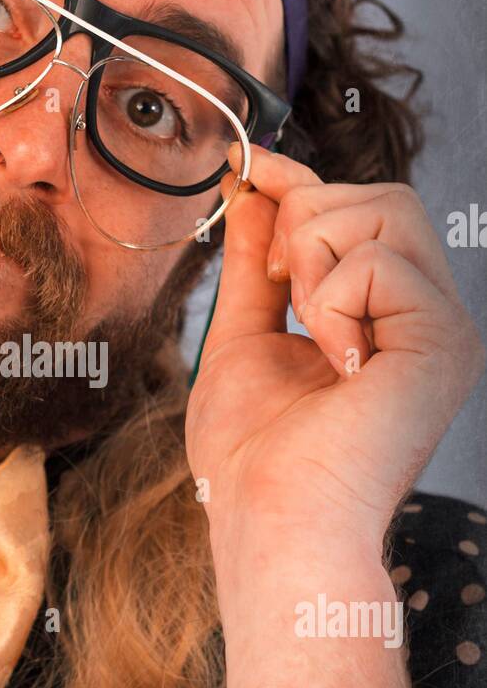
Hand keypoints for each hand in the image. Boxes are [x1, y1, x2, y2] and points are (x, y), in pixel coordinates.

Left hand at [186, 144, 485, 558]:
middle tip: (279, 289)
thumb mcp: (243, 336)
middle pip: (382, 197)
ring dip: (315, 261)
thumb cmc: (254, 457)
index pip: (364, 213)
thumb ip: (255, 264)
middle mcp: (427, 318)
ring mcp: (443, 329)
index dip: (304, 180)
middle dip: (305, 222)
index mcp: (388, 320)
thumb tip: (254, 189)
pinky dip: (331, 302)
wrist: (270, 522)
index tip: (246, 165)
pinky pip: (381, 261)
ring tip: (309, 332)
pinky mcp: (445, 342)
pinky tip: (335, 361)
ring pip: (383, 212)